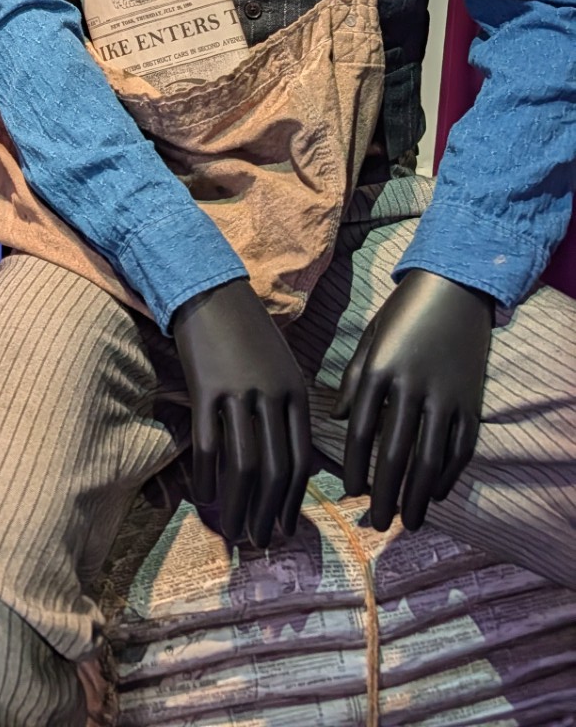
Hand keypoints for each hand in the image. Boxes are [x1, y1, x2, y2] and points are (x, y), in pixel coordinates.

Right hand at [171, 278, 313, 546]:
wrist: (210, 289)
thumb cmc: (246, 330)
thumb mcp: (282, 364)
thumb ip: (290, 408)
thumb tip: (295, 462)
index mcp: (295, 393)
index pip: (300, 460)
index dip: (293, 500)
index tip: (285, 527)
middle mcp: (271, 396)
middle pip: (274, 469)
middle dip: (269, 513)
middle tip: (261, 541)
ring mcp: (238, 392)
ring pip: (243, 464)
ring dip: (239, 505)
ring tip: (233, 530)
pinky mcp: (205, 388)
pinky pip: (208, 443)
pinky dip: (207, 476)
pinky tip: (203, 497)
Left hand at [334, 269, 491, 530]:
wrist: (455, 288)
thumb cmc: (403, 313)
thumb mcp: (371, 338)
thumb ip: (354, 380)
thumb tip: (340, 419)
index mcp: (380, 370)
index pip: (363, 431)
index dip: (355, 467)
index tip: (350, 493)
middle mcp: (413, 387)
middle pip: (396, 454)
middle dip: (385, 494)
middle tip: (377, 523)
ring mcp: (446, 397)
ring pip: (431, 460)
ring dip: (418, 496)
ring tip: (407, 522)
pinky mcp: (471, 401)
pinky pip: (460, 448)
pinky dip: (448, 475)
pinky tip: (434, 494)